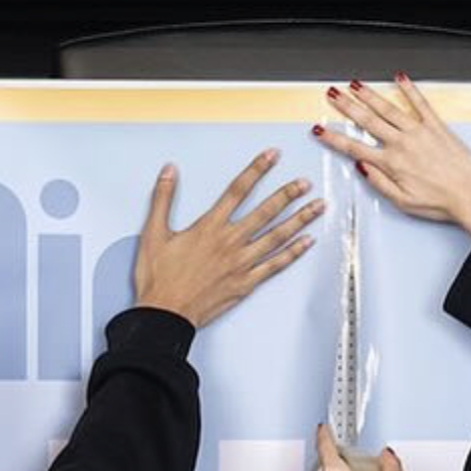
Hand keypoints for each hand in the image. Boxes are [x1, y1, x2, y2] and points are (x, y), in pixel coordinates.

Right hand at [132, 148, 325, 327]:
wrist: (166, 313)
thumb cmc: (159, 279)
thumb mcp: (153, 233)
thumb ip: (162, 198)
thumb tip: (169, 172)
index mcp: (209, 227)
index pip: (238, 190)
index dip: (257, 170)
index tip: (272, 156)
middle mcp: (229, 242)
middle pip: (265, 211)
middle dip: (288, 194)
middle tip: (305, 182)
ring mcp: (241, 263)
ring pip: (277, 236)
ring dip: (299, 219)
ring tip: (317, 206)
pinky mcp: (245, 283)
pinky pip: (275, 265)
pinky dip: (293, 253)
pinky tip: (306, 242)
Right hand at [312, 72, 470, 237]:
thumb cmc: (440, 202)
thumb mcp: (402, 202)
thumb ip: (379, 183)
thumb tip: (361, 167)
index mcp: (392, 164)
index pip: (354, 148)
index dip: (333, 138)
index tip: (320, 130)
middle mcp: (403, 143)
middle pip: (367, 121)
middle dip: (347, 106)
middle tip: (332, 95)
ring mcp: (419, 132)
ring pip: (388, 109)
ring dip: (369, 95)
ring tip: (355, 84)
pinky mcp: (437, 126)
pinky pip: (420, 103)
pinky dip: (409, 89)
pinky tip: (400, 78)